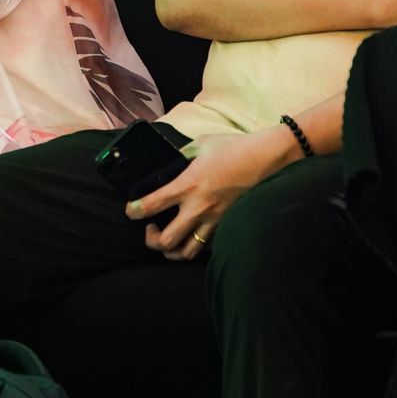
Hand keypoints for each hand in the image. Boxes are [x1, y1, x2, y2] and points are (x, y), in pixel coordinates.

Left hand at [127, 128, 291, 261]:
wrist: (265, 159)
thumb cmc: (233, 148)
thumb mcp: (200, 144)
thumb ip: (180, 155)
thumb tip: (168, 162)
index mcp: (188, 184)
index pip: (153, 205)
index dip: (135, 211)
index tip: (130, 210)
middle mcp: (198, 207)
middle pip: (166, 242)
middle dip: (151, 240)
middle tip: (150, 227)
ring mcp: (214, 220)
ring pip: (187, 252)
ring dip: (171, 251)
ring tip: (167, 238)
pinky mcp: (226, 224)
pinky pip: (206, 245)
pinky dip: (193, 246)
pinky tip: (190, 235)